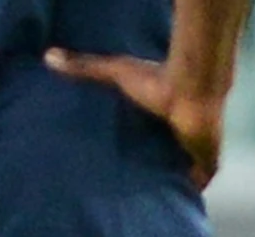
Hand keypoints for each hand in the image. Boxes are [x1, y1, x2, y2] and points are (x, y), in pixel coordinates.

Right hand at [45, 48, 223, 189]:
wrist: (192, 90)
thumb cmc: (158, 80)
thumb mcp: (116, 71)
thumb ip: (85, 66)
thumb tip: (48, 56)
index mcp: (164, 109)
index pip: (150, 128)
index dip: (138, 139)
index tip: (118, 147)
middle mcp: (180, 128)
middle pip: (164, 149)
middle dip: (150, 160)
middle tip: (126, 172)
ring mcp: (195, 146)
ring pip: (180, 167)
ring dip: (168, 175)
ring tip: (144, 189)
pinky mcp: (206, 162)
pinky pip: (196, 184)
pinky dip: (186, 191)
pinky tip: (168, 198)